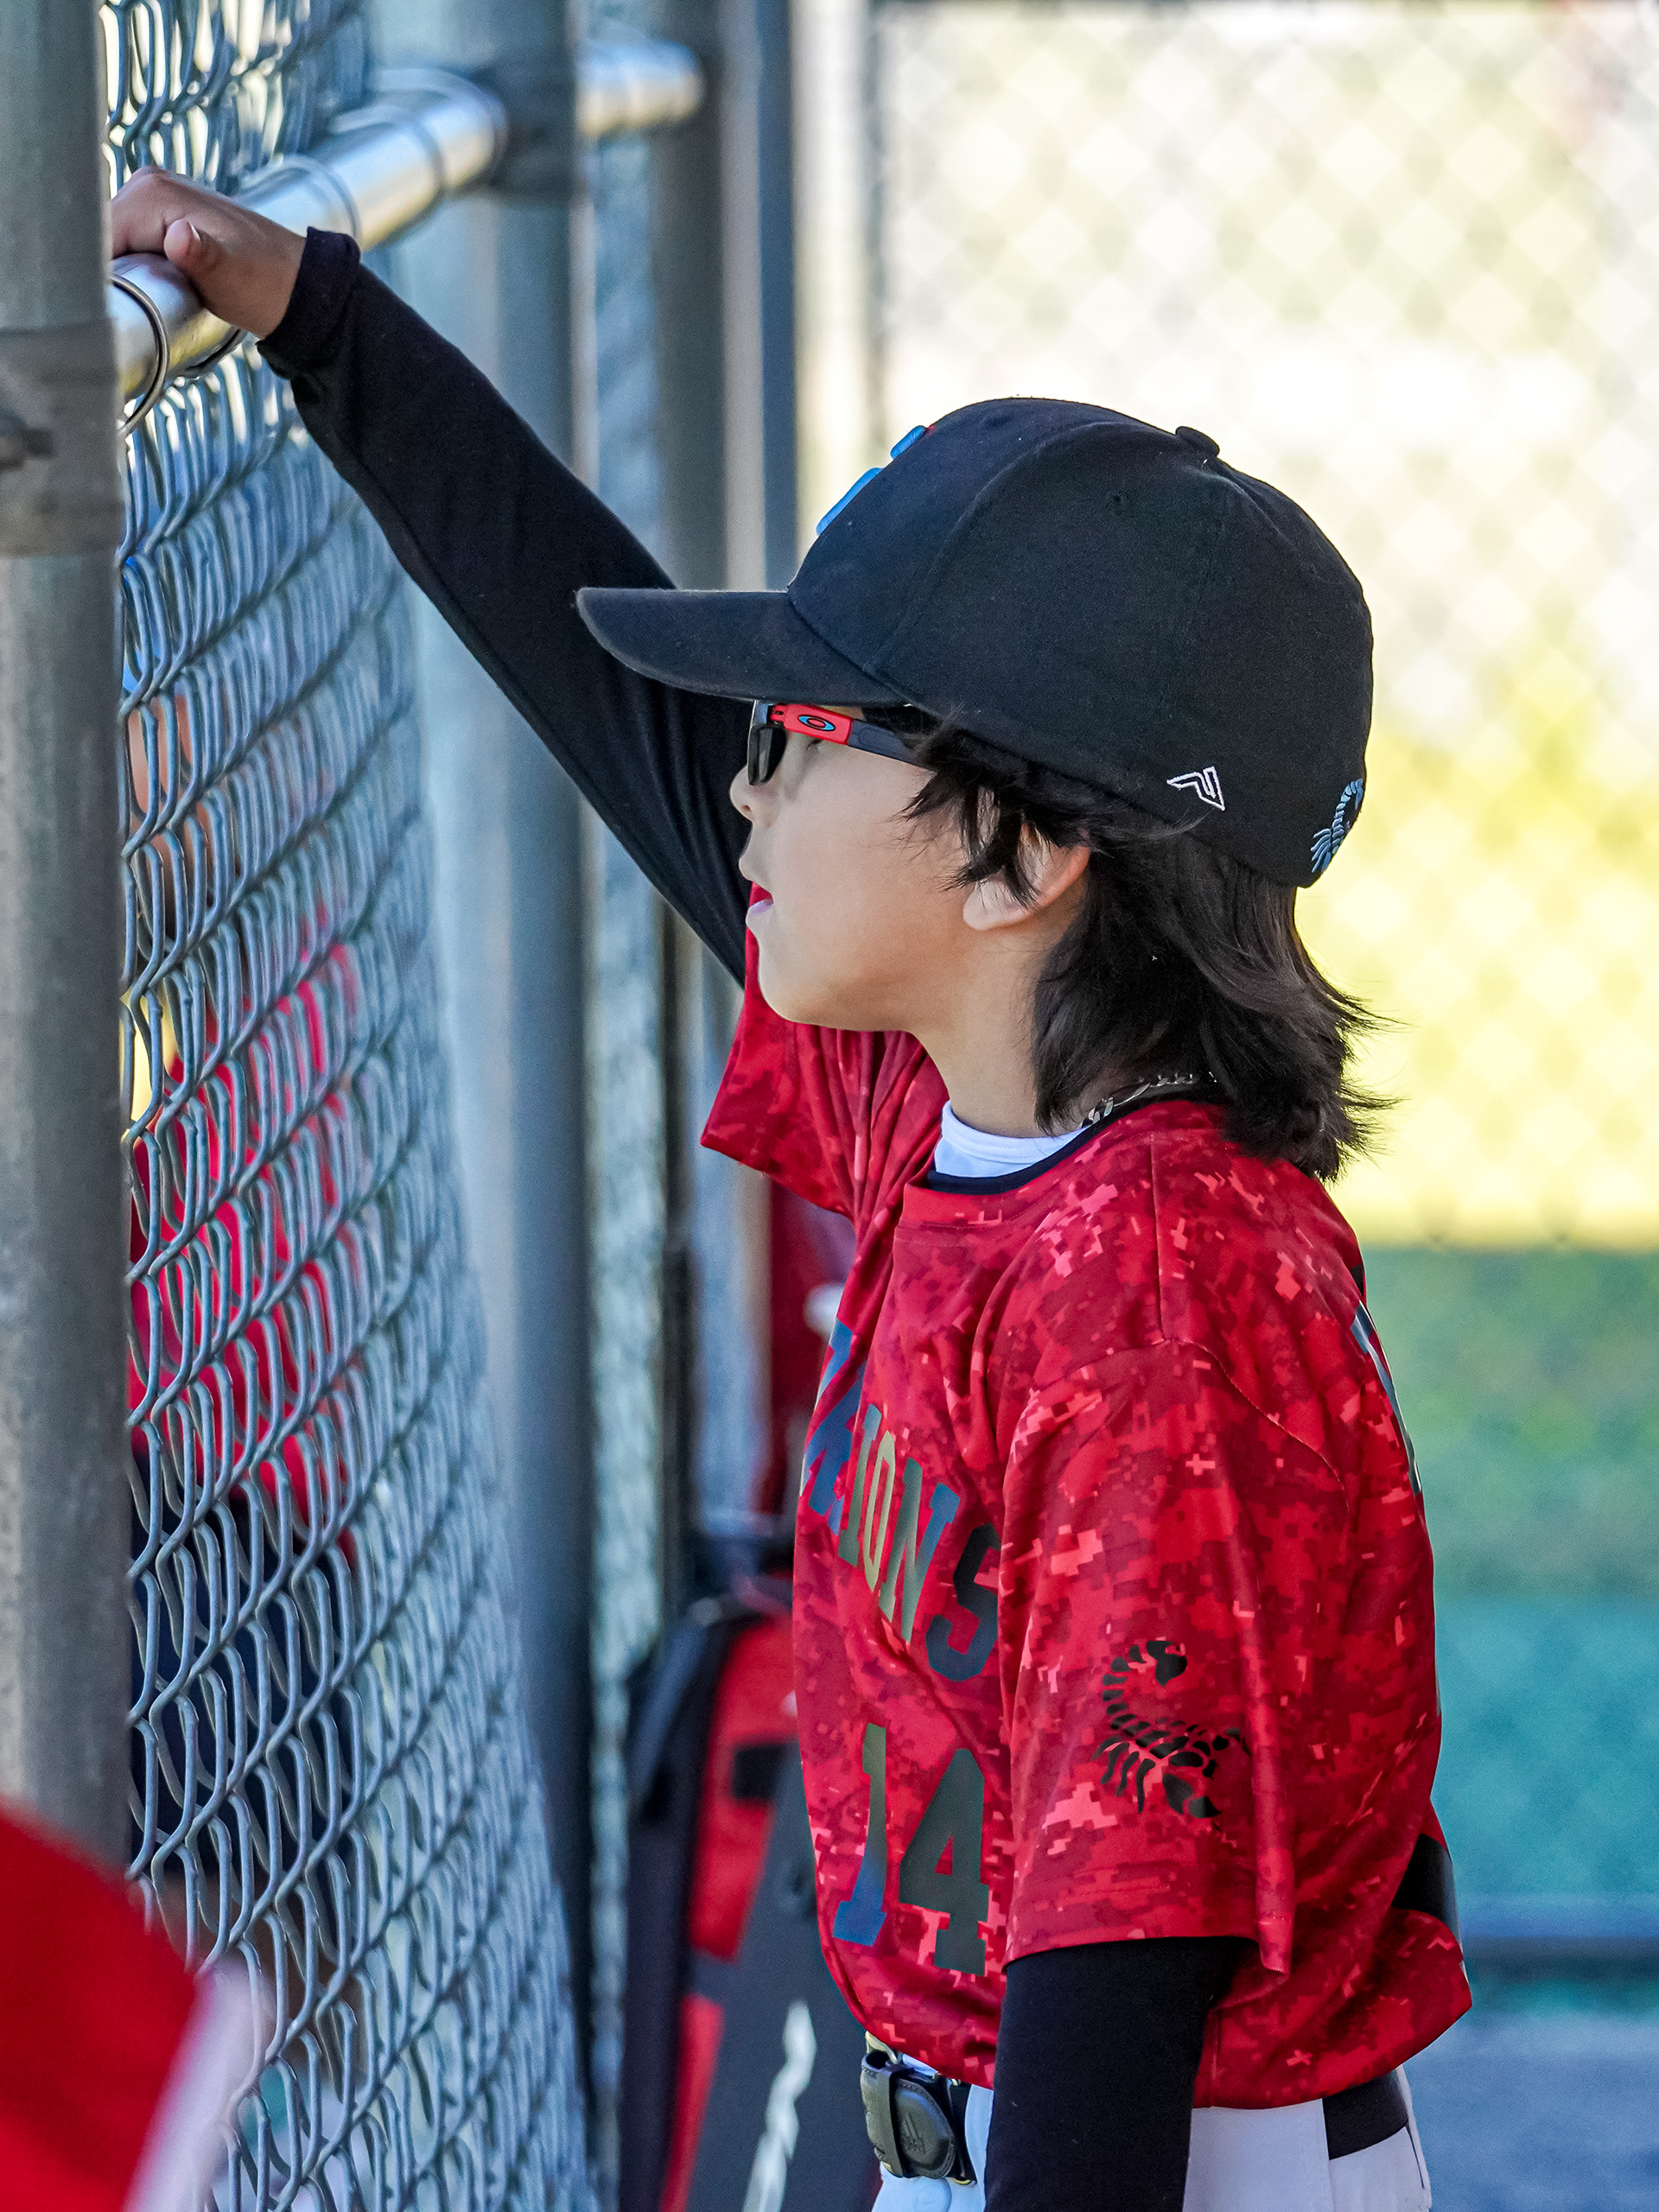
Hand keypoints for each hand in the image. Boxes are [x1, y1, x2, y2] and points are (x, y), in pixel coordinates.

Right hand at [107, 170, 306, 339]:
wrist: (293, 287)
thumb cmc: (265, 284)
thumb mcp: (232, 275)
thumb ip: (203, 256)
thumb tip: (180, 236)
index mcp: (153, 194)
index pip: (95, 234)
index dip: (99, 274)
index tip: (118, 305)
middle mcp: (148, 186)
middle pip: (98, 236)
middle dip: (108, 273)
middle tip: (137, 306)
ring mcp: (153, 199)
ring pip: (110, 242)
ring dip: (119, 273)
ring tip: (147, 298)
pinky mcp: (160, 216)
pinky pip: (126, 242)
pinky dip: (130, 266)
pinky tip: (148, 286)